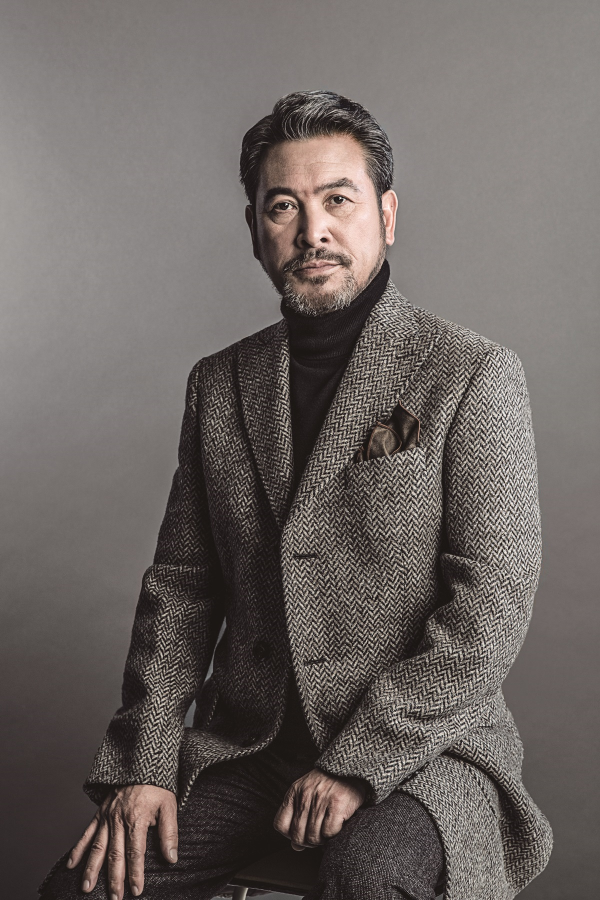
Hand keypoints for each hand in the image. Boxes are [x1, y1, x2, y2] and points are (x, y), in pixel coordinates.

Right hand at [66, 784, 177, 898]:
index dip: (136, 873)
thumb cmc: (158, 786)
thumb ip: (169, 833)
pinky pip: (87, 833)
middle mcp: (118, 819)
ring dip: (92, 869)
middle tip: (114, 898)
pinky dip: (78, 849)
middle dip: (114, 879)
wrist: (143, 763)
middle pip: (115, 854)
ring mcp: (107, 816)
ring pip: (97, 847)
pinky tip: (72, 865)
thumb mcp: (170, 806)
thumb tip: (171, 858)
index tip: (136, 890)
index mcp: (137, 819)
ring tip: (87, 888)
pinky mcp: (100, 813)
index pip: (135, 852)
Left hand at [273, 767, 368, 850]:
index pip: (280, 824)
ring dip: (321, 840)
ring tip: (327, 831)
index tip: (300, 834)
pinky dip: (333, 834)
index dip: (289, 835)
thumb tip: (295, 846)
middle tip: (317, 837)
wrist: (349, 768)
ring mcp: (320, 800)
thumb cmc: (327, 784)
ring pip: (313, 838)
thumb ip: (297, 816)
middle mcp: (305, 795)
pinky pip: (329, 833)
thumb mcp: (305, 792)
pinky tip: (337, 824)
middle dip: (307, 843)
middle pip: (297, 836)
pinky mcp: (337, 805)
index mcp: (294, 792)